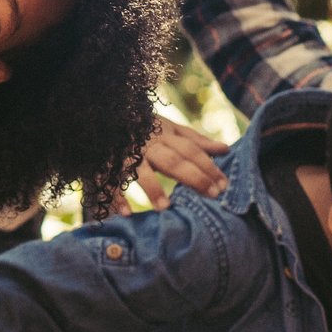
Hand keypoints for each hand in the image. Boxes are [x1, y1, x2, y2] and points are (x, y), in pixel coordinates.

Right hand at [116, 116, 230, 213]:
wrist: (105, 118)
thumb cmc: (144, 127)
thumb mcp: (170, 129)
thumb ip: (196, 141)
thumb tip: (225, 149)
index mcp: (164, 136)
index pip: (190, 150)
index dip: (208, 166)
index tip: (224, 185)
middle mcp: (147, 145)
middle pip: (172, 161)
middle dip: (193, 177)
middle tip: (212, 195)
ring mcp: (126, 155)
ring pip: (141, 172)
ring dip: (152, 189)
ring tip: (166, 208)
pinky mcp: (107, 165)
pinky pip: (110, 182)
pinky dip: (116, 197)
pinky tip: (126, 213)